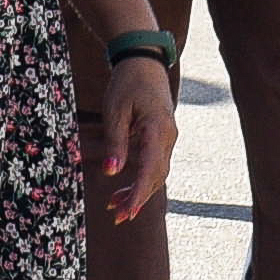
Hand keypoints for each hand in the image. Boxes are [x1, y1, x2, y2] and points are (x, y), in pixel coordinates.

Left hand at [83, 44, 181, 225]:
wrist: (143, 61)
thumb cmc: (127, 82)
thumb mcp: (115, 110)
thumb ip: (115, 143)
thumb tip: (111, 172)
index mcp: (158, 130)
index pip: (150, 169)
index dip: (138, 193)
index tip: (126, 212)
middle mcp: (168, 137)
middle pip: (156, 176)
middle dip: (138, 199)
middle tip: (117, 217)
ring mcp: (167, 139)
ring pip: (156, 173)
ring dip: (138, 192)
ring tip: (115, 208)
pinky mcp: (161, 139)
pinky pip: (153, 164)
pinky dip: (140, 179)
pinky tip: (122, 191)